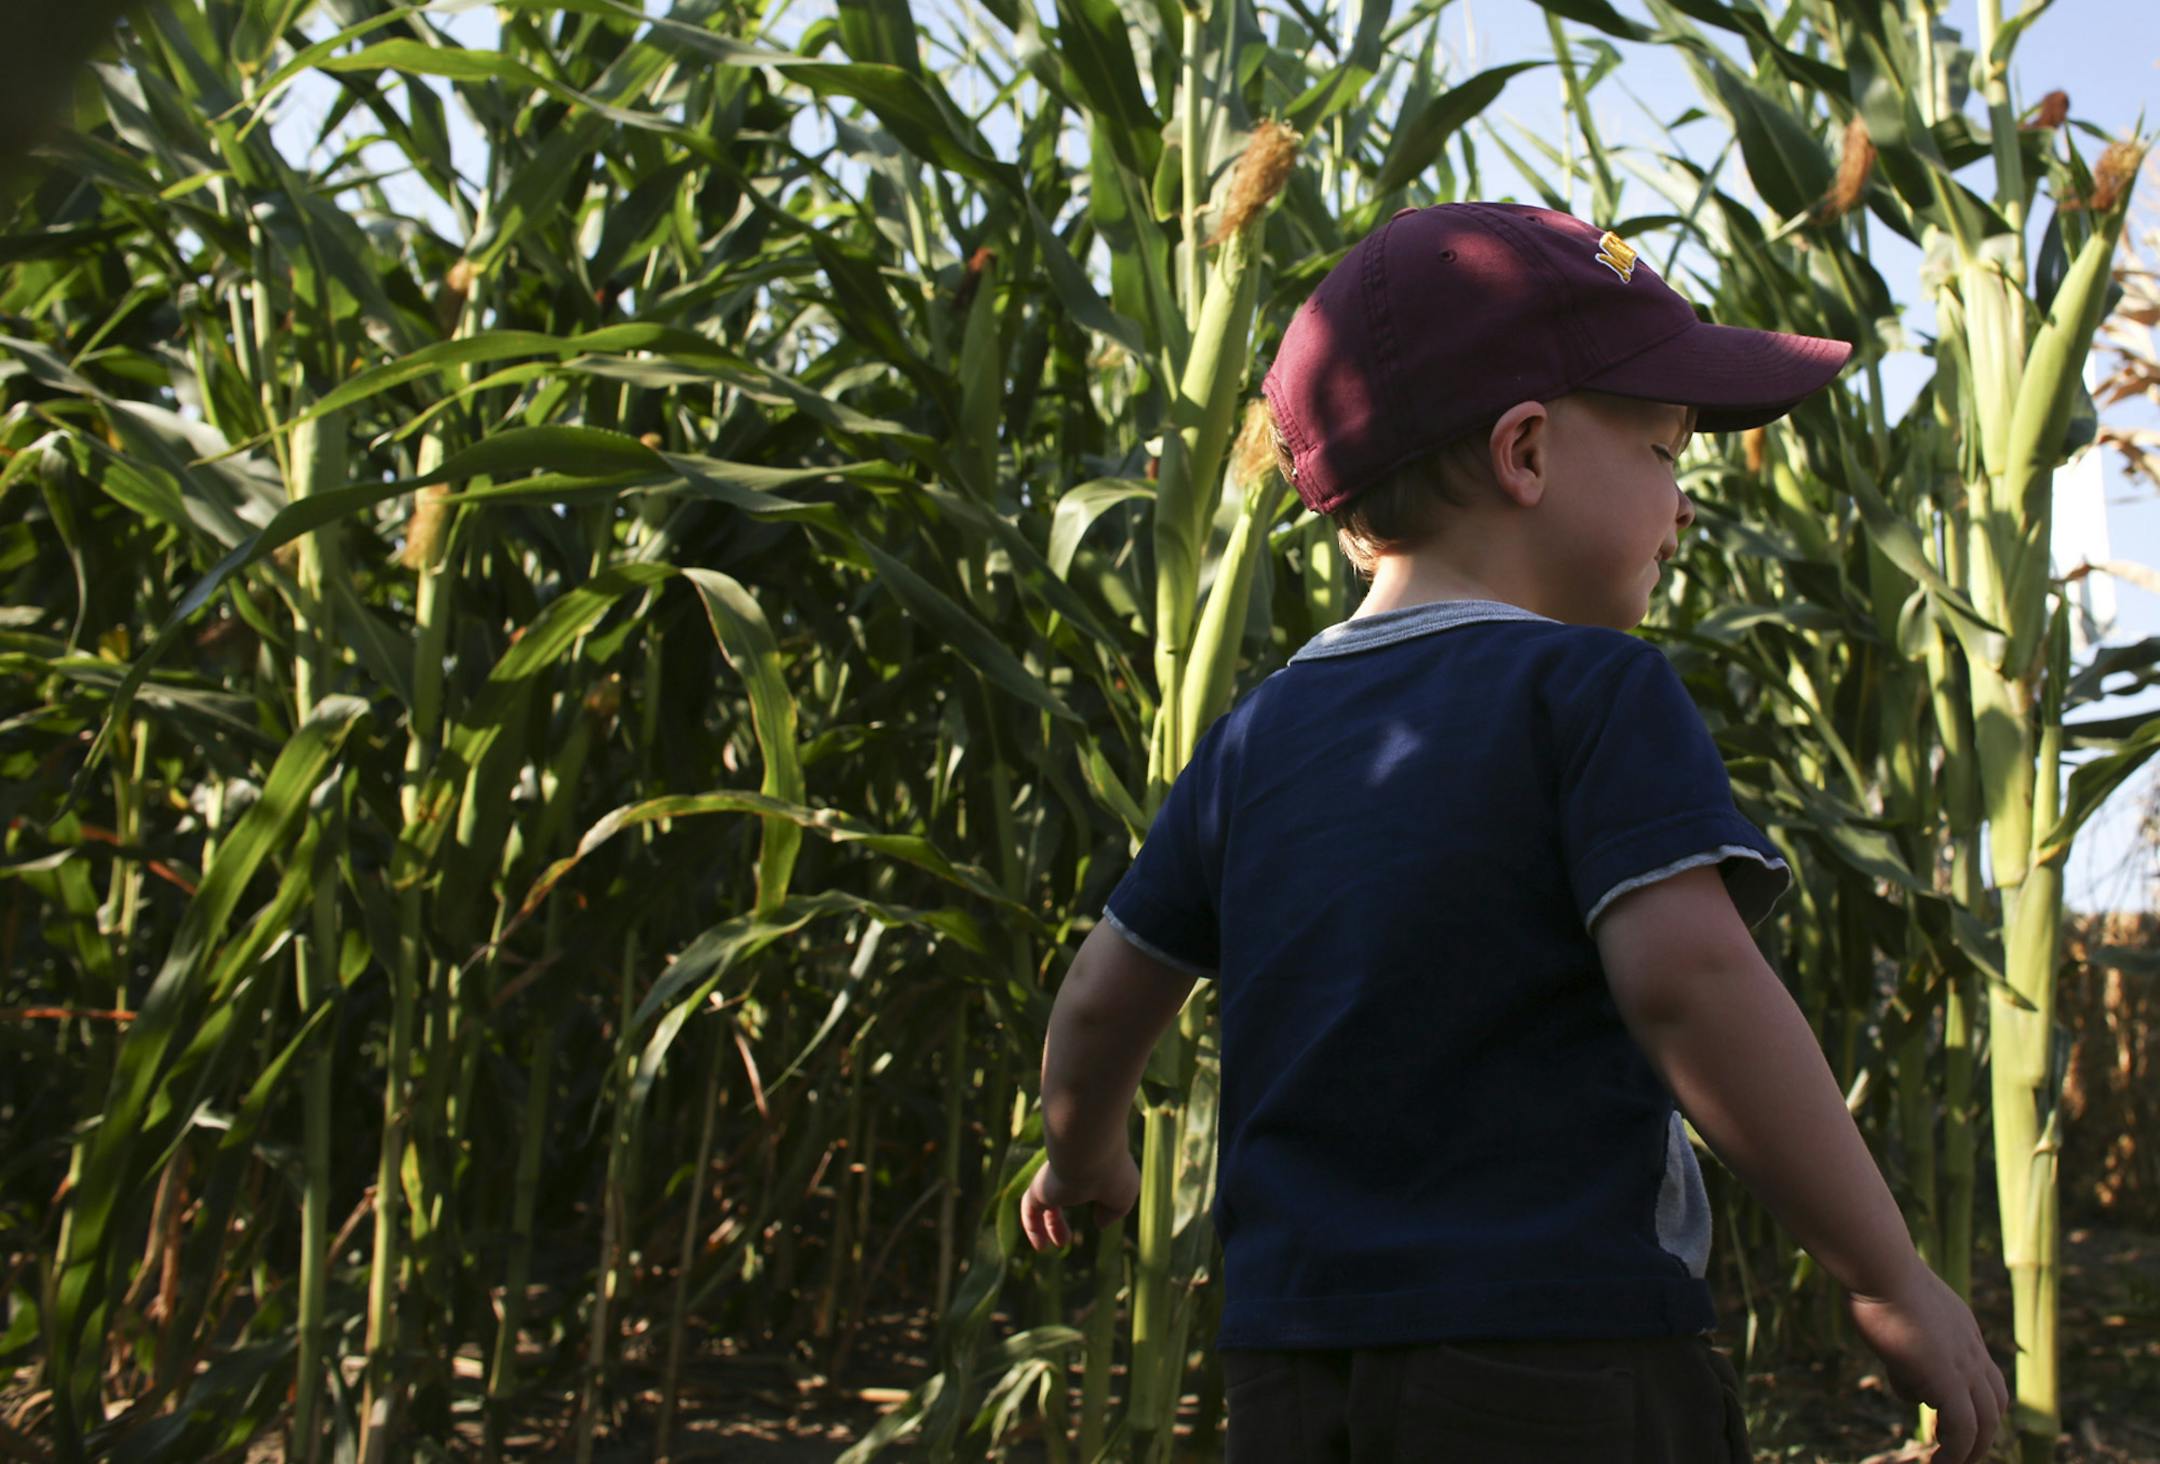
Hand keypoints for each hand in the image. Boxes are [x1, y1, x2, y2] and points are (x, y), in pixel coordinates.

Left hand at [1018, 1151, 1139, 1251]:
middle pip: (1057, 1194)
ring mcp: (1051, 1180)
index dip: (1087, 1198)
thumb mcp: (1124, 1196)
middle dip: (1058, 1218)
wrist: (1092, 1155)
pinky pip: (1029, 1211)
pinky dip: (1033, 1229)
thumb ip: (1113, 1211)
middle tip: (1065, 1240)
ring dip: (1049, 1225)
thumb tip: (1100, 1224)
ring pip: (1041, 1203)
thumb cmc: (1114, 1173)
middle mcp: (1067, 1171)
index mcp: (1087, 1166)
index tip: (1099, 1216)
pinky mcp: (1038, 1190)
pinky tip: (1041, 1247)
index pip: (1081, 1181)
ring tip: (1059, 1244)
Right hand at [1845, 1262, 2009, 1463]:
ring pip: (1986, 1422)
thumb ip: (1904, 1343)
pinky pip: (1961, 1428)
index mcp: (1963, 1329)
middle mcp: (1972, 1349)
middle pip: (1995, 1402)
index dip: (1975, 1400)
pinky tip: (1938, 1463)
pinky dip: (1955, 1452)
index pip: (1984, 1373)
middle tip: (1962, 1454)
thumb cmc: (1875, 1277)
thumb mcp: (1894, 1312)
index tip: (1951, 1417)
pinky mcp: (1947, 1380)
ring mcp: (1963, 1366)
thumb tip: (1905, 1378)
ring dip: (1971, 1450)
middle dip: (1983, 1434)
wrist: (1882, 1267)